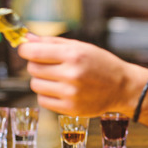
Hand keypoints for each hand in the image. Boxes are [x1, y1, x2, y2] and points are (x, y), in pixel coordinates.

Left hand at [17, 36, 145, 116]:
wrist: (122, 87)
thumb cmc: (102, 65)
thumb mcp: (81, 47)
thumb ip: (52, 42)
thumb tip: (26, 38)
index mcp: (74, 55)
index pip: (33, 52)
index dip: (25, 50)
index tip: (27, 50)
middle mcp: (71, 74)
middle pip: (32, 68)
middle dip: (37, 64)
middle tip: (51, 65)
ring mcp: (70, 93)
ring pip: (35, 85)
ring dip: (42, 80)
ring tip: (58, 78)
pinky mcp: (70, 108)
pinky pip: (43, 100)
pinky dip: (47, 94)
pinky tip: (61, 90)